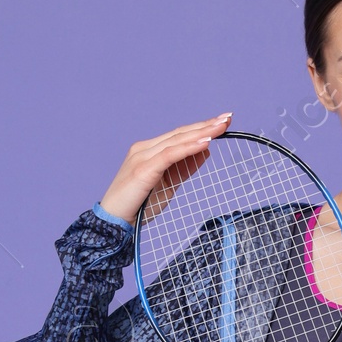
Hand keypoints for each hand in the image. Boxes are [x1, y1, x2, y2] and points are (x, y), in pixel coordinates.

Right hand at [95, 113, 231, 224]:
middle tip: (228, 117)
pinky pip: (170, 155)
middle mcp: (144, 149)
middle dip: (205, 125)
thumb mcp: (168, 185)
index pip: (178, 135)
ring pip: (176, 140)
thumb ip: (184, 168)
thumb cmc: (139, 206)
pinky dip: (189, 147)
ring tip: (221, 126)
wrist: (114, 223)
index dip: (201, 127)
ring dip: (201, 132)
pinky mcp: (143, 169)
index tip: (221, 122)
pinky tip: (205, 142)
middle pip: (179, 133)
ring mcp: (142, 157)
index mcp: (148, 151)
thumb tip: (204, 151)